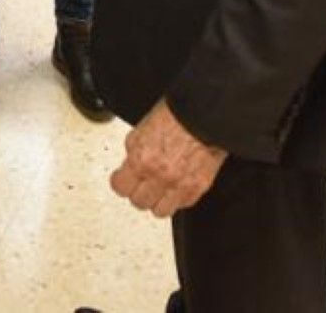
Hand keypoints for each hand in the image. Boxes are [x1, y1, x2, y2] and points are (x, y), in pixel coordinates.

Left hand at [109, 100, 225, 218]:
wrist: (205, 115)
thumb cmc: (176, 114)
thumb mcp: (142, 128)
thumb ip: (133, 151)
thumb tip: (128, 165)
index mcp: (141, 159)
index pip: (120, 188)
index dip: (120, 182)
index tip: (122, 180)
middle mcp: (159, 175)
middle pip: (139, 202)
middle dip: (138, 192)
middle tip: (142, 183)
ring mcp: (179, 185)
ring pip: (160, 211)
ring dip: (158, 201)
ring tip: (159, 189)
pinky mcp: (197, 188)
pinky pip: (182, 204)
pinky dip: (179, 198)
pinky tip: (177, 185)